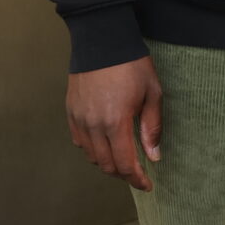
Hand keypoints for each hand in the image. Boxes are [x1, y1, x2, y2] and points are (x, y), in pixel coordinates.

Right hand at [66, 56, 162, 190]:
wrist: (102, 39)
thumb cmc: (131, 65)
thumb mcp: (152, 93)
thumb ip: (152, 127)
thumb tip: (154, 156)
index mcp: (116, 121)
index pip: (125, 163)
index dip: (136, 179)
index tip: (147, 185)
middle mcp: (93, 125)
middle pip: (106, 165)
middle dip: (123, 174)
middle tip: (137, 174)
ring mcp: (79, 118)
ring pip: (91, 156)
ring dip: (107, 163)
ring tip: (122, 159)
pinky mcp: (71, 111)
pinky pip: (79, 141)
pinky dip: (92, 150)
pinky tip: (104, 145)